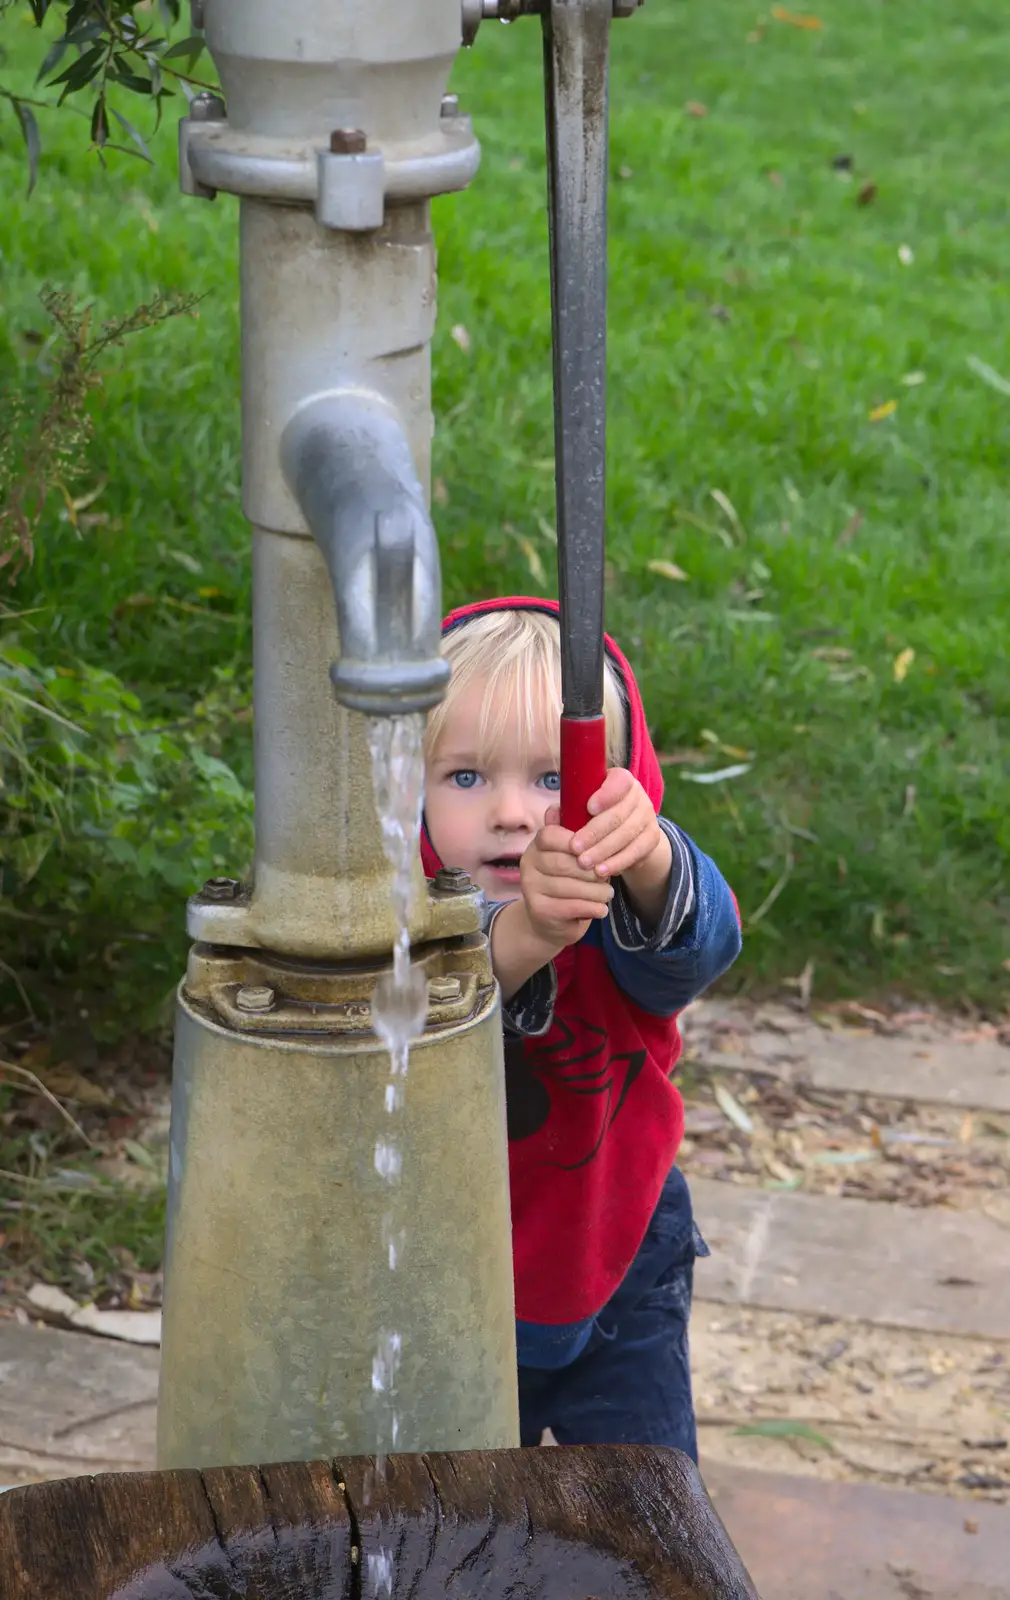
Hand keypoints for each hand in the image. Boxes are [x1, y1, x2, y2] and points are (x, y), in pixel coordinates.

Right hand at [520, 809, 614, 947]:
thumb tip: (573, 807)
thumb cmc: (567, 881)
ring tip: (608, 894)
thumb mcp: (571, 855)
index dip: (577, 842)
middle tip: (609, 876)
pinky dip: (592, 908)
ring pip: (571, 886)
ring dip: (597, 891)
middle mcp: (528, 864)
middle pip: (565, 862)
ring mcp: (531, 888)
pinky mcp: (539, 910)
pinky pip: (572, 906)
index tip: (597, 852)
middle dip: (593, 871)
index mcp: (536, 845)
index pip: (551, 835)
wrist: (550, 921)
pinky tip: (601, 909)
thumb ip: (574, 833)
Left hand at [571, 769, 672, 928]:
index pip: (619, 781)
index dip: (606, 794)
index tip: (589, 808)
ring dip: (603, 851)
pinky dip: (617, 863)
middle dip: (594, 833)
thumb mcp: (580, 810)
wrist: (628, 835)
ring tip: (583, 863)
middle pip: (618, 814)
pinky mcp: (652, 838)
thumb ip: (565, 811)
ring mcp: (648, 817)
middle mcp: (638, 795)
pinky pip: (636, 852)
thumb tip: (552, 817)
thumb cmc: (595, 817)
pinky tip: (601, 871)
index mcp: (620, 780)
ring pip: (626, 835)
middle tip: (574, 848)